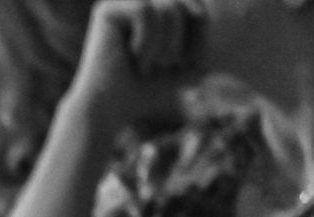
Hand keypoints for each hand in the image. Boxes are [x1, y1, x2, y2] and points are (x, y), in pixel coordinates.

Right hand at [63, 0, 204, 131]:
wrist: (108, 109)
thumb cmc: (145, 91)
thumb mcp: (188, 66)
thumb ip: (205, 40)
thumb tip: (207, 15)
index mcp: (154, 10)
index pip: (193, 4)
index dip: (199, 32)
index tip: (186, 63)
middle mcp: (135, 1)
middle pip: (181, 3)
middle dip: (181, 38)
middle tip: (165, 66)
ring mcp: (120, 2)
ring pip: (167, 6)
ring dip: (165, 42)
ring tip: (149, 66)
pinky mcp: (106, 10)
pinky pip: (145, 11)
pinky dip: (147, 40)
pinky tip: (135, 59)